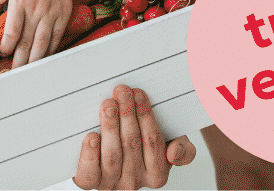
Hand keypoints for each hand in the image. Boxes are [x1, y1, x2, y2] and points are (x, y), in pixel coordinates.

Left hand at [0, 0, 73, 67]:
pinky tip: (44, 57)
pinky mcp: (64, 14)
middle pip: (25, 43)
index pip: (11, 33)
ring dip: (33, 61)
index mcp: (19, 0)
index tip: (3, 53)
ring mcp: (51, 13)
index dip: (6, 48)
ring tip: (27, 72)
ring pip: (42, 45)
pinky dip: (50, 50)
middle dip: (18, 61)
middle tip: (13, 73)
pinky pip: (56, 37)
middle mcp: (35, 9)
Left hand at [74, 86, 194, 189]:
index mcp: (157, 174)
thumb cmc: (143, 143)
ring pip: (112, 156)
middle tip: (122, 91)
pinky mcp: (91, 181)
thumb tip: (174, 153)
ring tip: (108, 104)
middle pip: (132, 145)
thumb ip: (183, 149)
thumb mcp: (169, 143)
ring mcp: (111, 183)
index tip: (138, 93)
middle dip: (127, 114)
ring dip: (110, 127)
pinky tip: (91, 136)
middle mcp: (134, 181)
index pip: (153, 142)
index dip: (146, 116)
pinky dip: (90, 154)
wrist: (114, 154)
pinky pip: (89, 173)